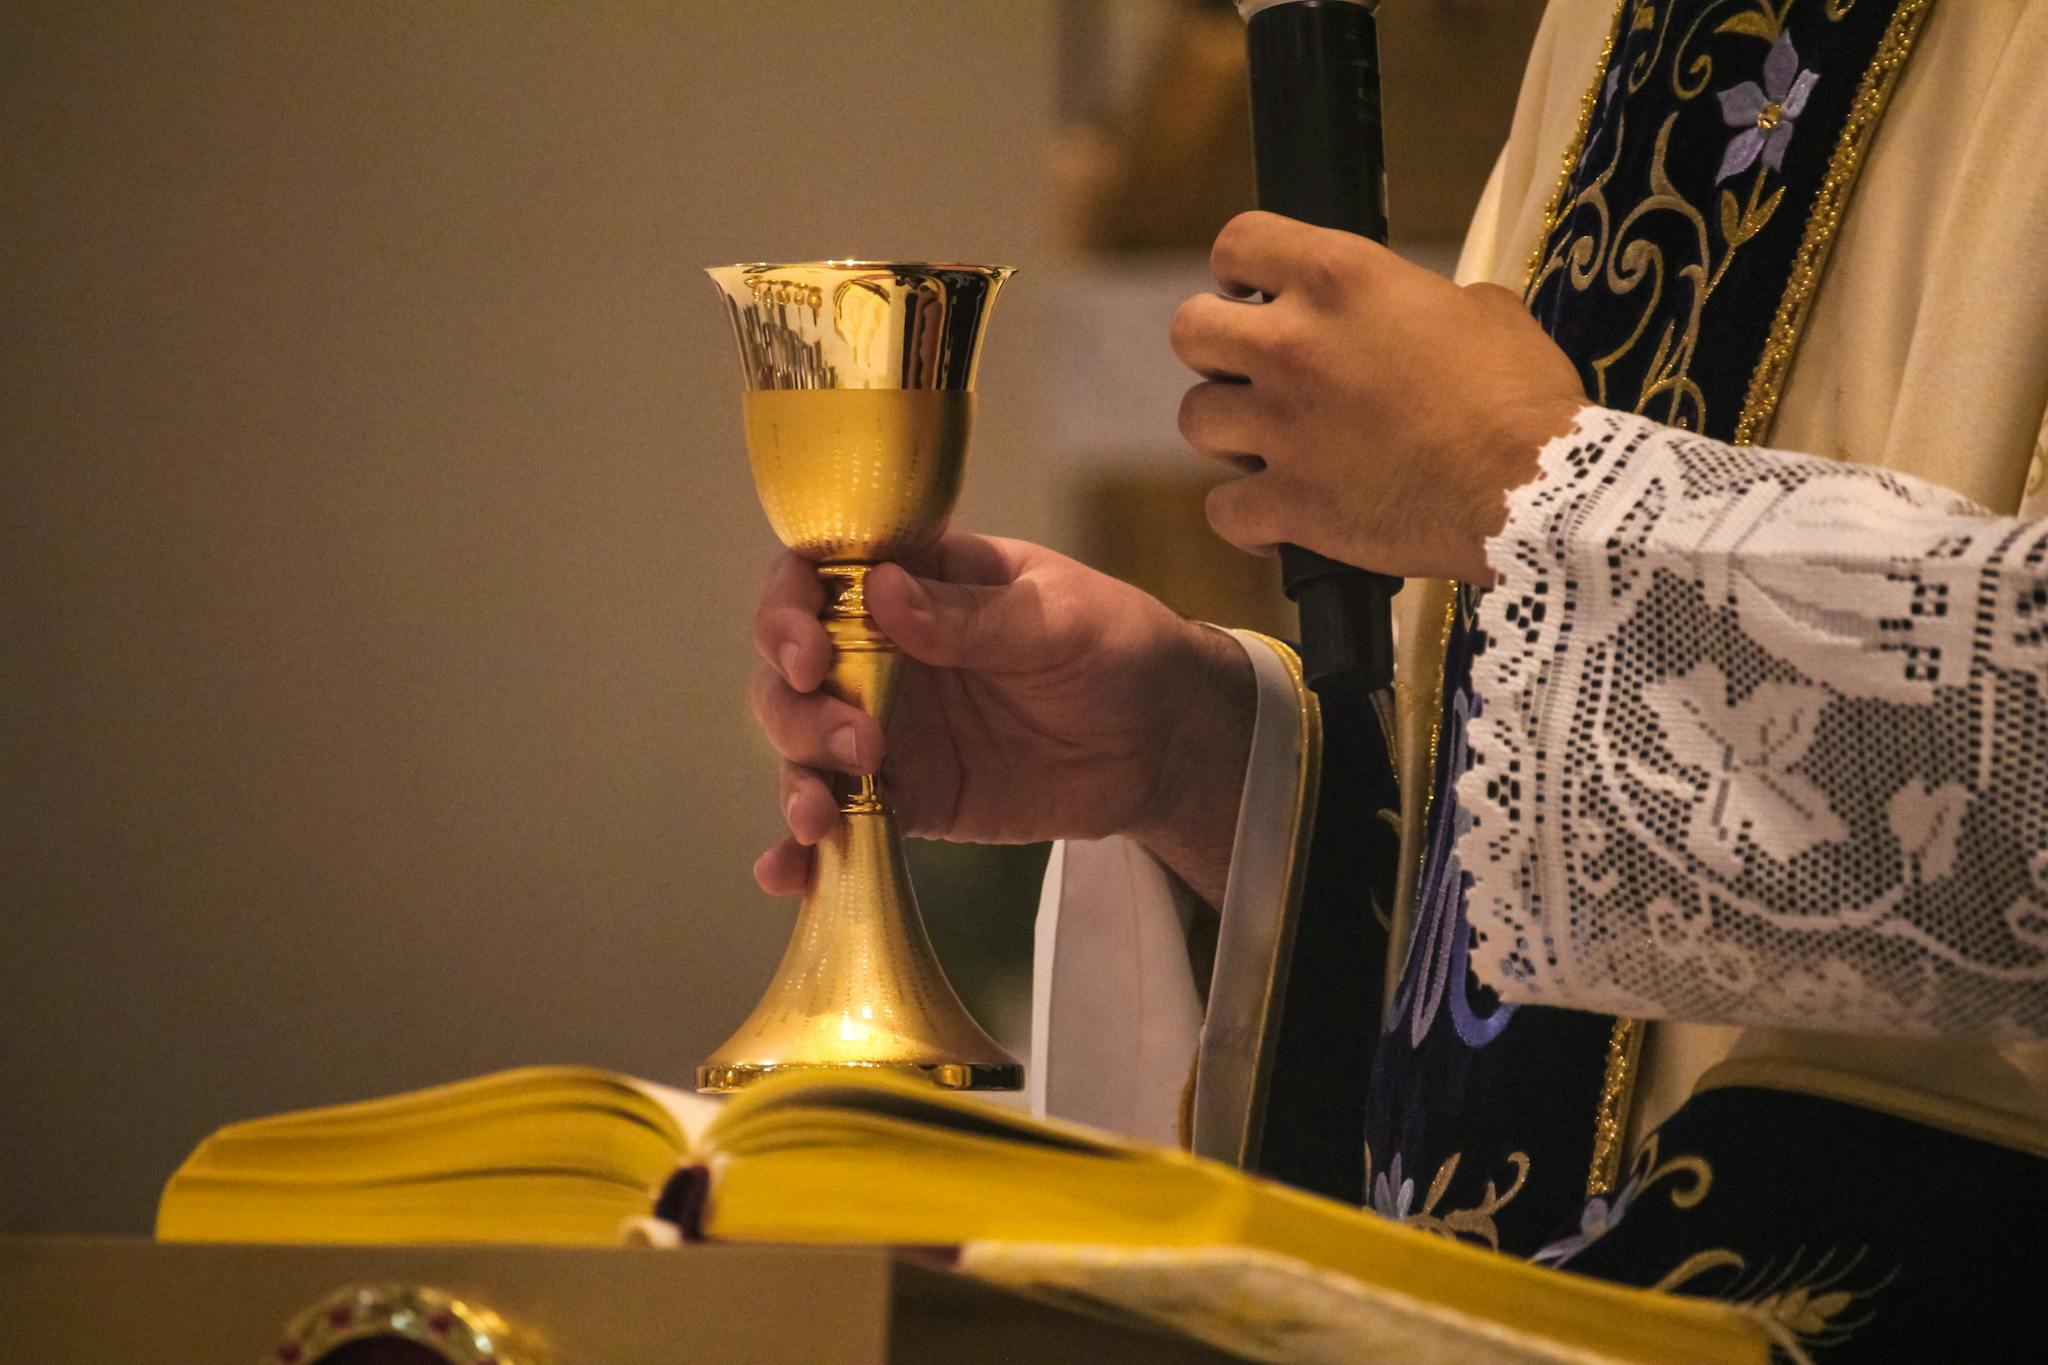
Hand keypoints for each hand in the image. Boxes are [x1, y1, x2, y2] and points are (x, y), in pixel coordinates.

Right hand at [749, 534, 1254, 906]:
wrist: (1165, 744)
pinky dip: (803, 848)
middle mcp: (881, 652)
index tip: (810, 651)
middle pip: (790, 669)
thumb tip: (881, 593)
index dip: (790, 608)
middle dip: (794, 704)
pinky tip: (787, 872)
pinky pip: (842, 819)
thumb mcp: (1058, 619)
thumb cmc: (1117, 649)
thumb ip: (973, 617)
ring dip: (797, 775)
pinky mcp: (907, 798)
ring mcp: (888, 728)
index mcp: (914, 583)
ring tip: (823, 812)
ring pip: (804, 745)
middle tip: (855, 739)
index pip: (817, 577)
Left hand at [1171, 212, 1585, 583]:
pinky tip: (1278, 520)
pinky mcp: (1288, 504)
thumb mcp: (1485, 311)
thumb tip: (1420, 312)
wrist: (1536, 490)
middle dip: (1217, 351)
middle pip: (1189, 330)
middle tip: (1254, 373)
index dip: (1238, 270)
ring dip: (1228, 433)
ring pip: (1195, 419)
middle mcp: (1293, 345)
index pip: (1238, 243)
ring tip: (1266, 446)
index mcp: (1338, 279)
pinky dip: (1246, 518)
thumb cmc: (1522, 396)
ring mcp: (1282, 428)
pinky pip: (1222, 511)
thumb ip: (1425, 300)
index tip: (1254, 293)